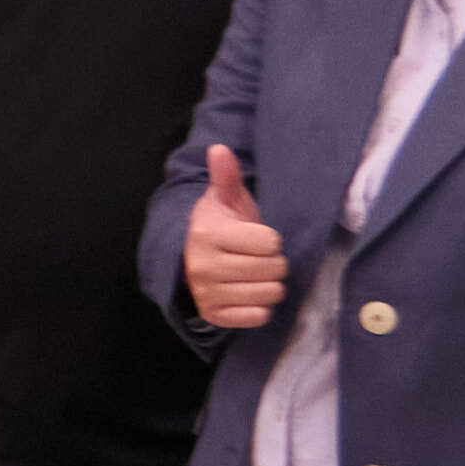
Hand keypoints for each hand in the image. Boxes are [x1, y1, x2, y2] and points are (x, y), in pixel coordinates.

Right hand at [181, 140, 285, 330]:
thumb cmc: (220, 227)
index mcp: (209, 235)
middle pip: (273, 269)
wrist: (191, 260)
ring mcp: (207, 293)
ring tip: (255, 275)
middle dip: (273, 263)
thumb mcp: (224, 200)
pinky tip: (248, 294)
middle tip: (256, 258)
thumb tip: (219, 148)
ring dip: (270, 285)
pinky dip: (259, 307)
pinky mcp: (214, 315)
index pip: (270, 242)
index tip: (255, 238)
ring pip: (269, 293)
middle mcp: (204, 266)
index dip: (270, 239)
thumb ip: (226, 176)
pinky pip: (257, 316)